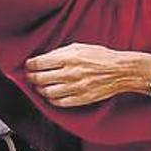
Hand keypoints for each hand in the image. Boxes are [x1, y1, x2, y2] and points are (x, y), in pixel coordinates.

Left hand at [25, 43, 148, 106]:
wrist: (122, 71)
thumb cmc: (101, 56)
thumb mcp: (78, 47)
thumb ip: (59, 53)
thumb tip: (41, 58)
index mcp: (68, 57)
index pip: (38, 63)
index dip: (29, 65)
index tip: (28, 65)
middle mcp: (70, 73)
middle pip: (39, 78)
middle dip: (31, 77)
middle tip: (31, 75)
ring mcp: (76, 87)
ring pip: (47, 92)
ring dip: (39, 89)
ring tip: (40, 85)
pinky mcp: (81, 98)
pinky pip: (59, 103)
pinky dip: (51, 100)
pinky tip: (51, 95)